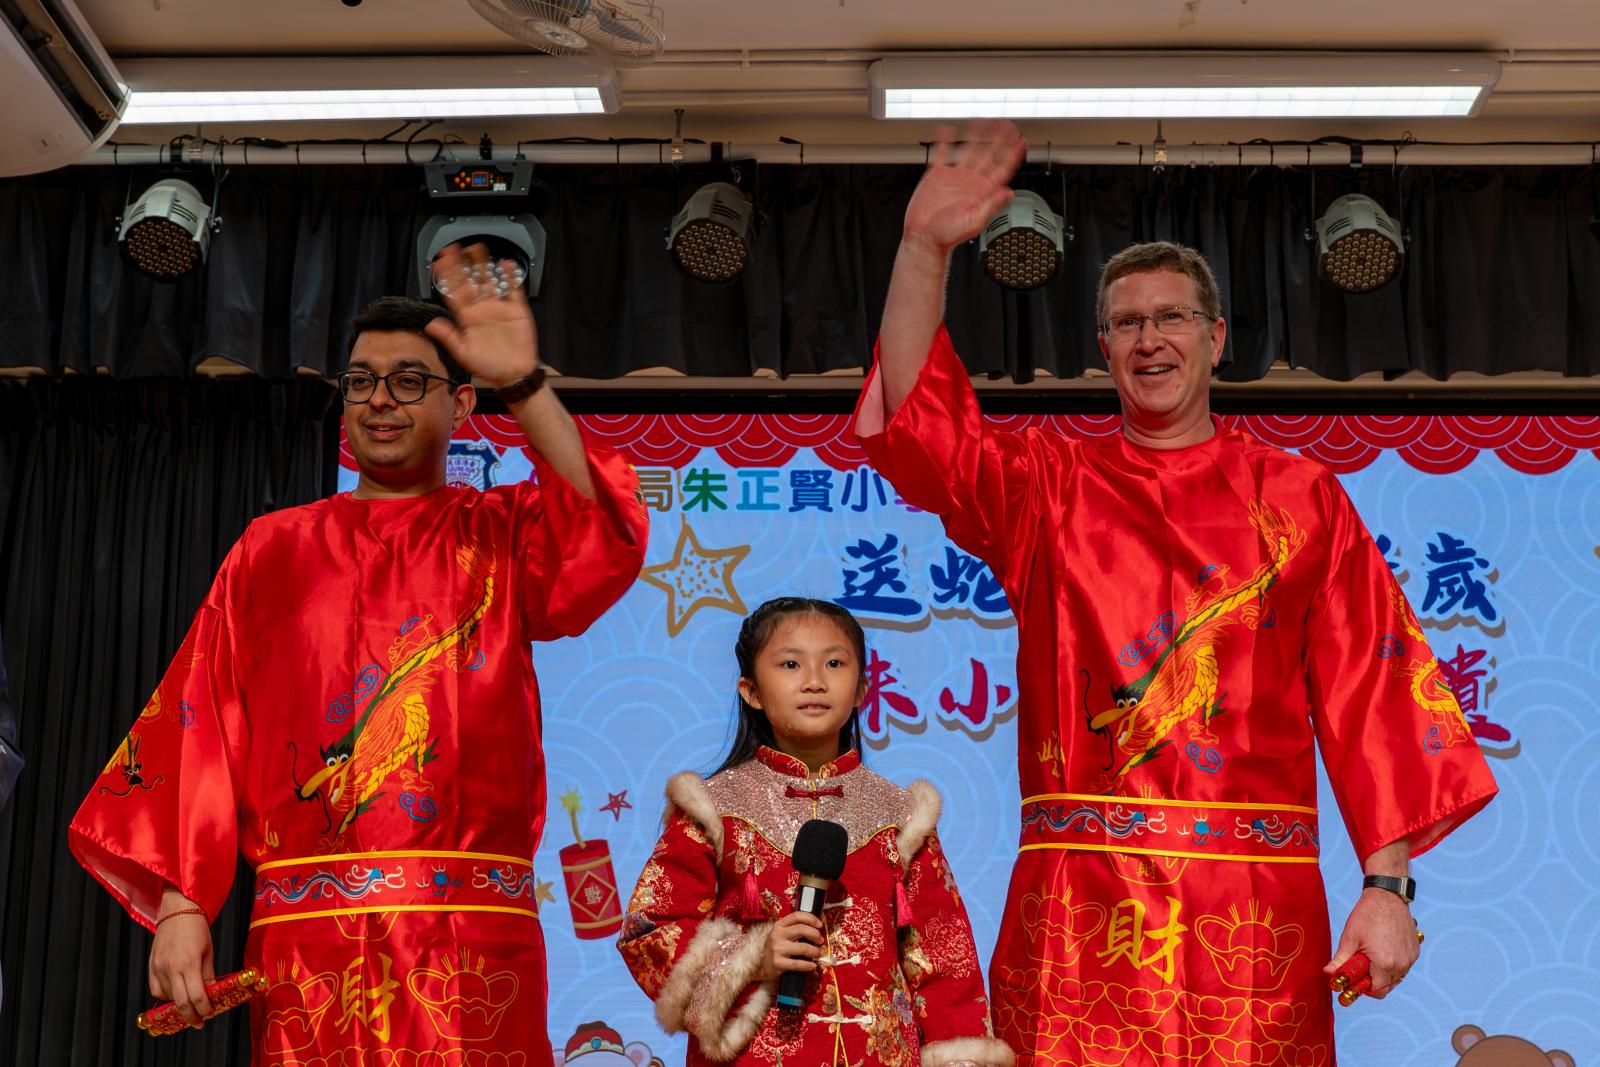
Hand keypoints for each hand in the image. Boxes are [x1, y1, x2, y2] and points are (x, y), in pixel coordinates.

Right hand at [148, 888, 215, 1027]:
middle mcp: (171, 968)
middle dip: (191, 1016)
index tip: (208, 1016)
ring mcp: (158, 968)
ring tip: (190, 1005)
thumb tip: (211, 995)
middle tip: (199, 1022)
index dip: (204, 1010)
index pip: (197, 997)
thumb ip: (208, 975)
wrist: (177, 911)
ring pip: (167, 998)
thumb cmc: (197, 930)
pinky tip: (176, 992)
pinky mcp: (151, 967)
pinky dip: (166, 995)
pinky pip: (156, 990)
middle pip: (180, 1003)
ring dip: (179, 1005)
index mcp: (189, 964)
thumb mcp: (208, 952)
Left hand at [426, 243, 539, 388]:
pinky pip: (513, 289)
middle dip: (461, 265)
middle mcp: (481, 310)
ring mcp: (499, 308)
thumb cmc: (489, 367)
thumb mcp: (465, 355)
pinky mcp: (516, 310)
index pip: (454, 292)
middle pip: (469, 282)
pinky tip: (505, 264)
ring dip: (483, 265)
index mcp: (467, 319)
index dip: (447, 277)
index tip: (439, 262)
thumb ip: (449, 338)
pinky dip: (511, 276)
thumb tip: (431, 325)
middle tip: (454, 248)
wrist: (514, 375)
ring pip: (489, 281)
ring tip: (477, 249)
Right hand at [756, 912, 823, 981]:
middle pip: (802, 929)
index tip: (820, 925)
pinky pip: (798, 963)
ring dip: (815, 951)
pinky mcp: (778, 963)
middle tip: (820, 941)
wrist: (760, 966)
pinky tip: (812, 966)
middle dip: (815, 935)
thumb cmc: (775, 949)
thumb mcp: (780, 935)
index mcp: (779, 925)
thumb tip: (815, 928)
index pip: (797, 916)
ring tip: (818, 954)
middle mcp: (777, 934)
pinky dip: (808, 965)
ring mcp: (777, 948)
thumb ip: (793, 929)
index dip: (811, 918)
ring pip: (803, 947)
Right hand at [903, 120, 1027, 252]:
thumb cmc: (947, 235)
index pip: (1003, 168)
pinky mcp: (938, 176)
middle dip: (999, 139)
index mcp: (983, 191)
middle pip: (990, 154)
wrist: (925, 237)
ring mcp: (955, 177)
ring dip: (977, 135)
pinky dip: (945, 141)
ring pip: (970, 150)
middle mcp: (971, 181)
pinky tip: (948, 130)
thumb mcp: (974, 221)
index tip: (1021, 141)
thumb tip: (1008, 193)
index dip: (1013, 154)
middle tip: (1007, 125)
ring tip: (983, 121)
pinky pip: (943, 153)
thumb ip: (992, 205)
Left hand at [1324, 888, 1419, 998]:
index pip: (1376, 991)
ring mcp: (1410, 958)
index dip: (1363, 989)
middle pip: (1387, 986)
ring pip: (1397, 978)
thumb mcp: (1349, 938)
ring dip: (1384, 975)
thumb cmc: (1366, 916)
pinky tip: (1383, 952)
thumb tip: (1328, 974)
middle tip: (1361, 970)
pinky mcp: (1415, 951)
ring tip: (1371, 959)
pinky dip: (1394, 965)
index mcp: (1385, 964)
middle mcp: (1402, 965)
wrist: (1387, 896)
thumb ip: (1340, 960)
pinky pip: (1404, 967)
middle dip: (1373, 983)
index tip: (1354, 981)